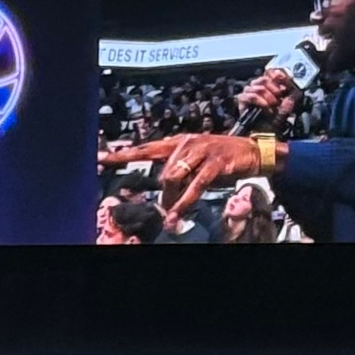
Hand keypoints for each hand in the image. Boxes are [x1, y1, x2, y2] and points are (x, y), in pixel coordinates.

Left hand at [101, 131, 263, 217]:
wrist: (252, 151)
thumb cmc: (221, 159)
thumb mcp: (196, 163)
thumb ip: (179, 173)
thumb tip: (164, 194)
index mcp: (179, 142)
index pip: (147, 148)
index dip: (124, 154)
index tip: (102, 158)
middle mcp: (186, 143)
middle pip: (163, 172)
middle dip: (165, 194)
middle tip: (169, 206)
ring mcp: (201, 151)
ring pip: (174, 177)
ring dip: (173, 199)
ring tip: (174, 211)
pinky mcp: (215, 163)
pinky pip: (195, 185)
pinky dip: (185, 202)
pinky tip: (178, 212)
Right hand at [235, 63, 305, 121]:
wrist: (263, 135)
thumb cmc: (274, 122)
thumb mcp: (286, 109)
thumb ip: (289, 97)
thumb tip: (290, 88)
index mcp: (269, 87)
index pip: (270, 73)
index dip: (277, 75)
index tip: (283, 80)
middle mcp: (258, 88)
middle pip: (264, 78)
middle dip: (273, 87)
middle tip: (278, 97)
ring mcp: (249, 93)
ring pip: (257, 85)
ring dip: (267, 95)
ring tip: (272, 105)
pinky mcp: (242, 100)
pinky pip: (249, 95)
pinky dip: (258, 99)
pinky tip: (265, 106)